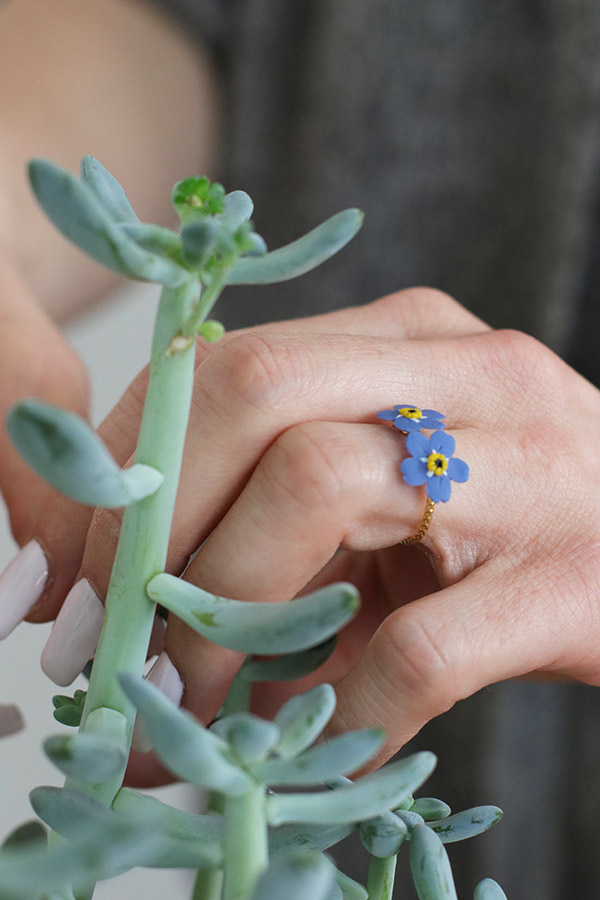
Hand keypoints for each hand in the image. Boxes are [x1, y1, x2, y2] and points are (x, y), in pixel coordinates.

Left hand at [7, 289, 599, 784]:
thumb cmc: (504, 525)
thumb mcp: (391, 485)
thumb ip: (276, 506)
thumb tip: (126, 593)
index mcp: (406, 340)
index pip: (225, 364)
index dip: (126, 467)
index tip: (76, 569)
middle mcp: (467, 373)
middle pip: (257, 393)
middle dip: (155, 523)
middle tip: (111, 633)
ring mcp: (528, 467)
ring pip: (322, 488)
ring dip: (227, 612)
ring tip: (196, 699)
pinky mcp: (575, 580)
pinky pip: (421, 646)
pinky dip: (343, 709)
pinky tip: (322, 742)